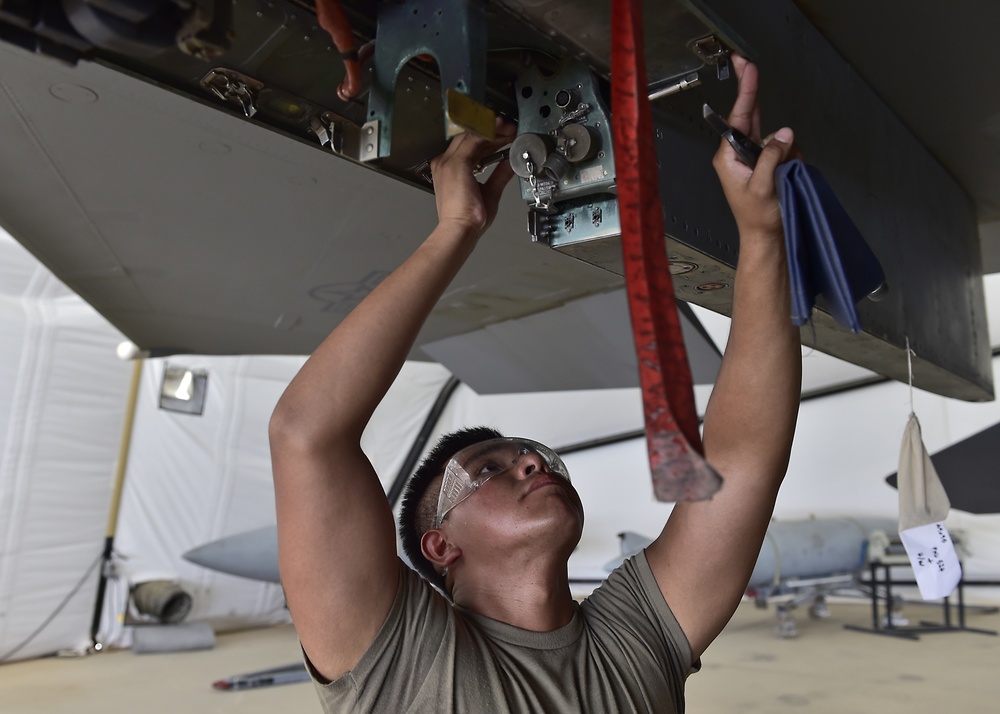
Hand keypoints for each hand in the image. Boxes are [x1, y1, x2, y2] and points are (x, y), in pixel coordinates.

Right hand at [430, 119, 516, 237]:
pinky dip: (489, 135)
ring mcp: (448, 162)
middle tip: (510, 128)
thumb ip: (499, 175)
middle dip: (491, 130)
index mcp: (449, 169)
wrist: (461, 229)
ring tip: (510, 129)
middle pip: (468, 137)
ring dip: (492, 130)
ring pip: (471, 135)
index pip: (468, 145)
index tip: (504, 135)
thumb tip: (509, 162)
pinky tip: (503, 134)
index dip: (488, 138)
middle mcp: (445, 163)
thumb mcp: (490, 191)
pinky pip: (473, 140)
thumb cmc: (469, 218)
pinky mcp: (456, 164)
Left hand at [712, 55, 797, 236]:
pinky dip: (790, 157)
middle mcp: (738, 154)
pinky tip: (788, 173)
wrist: (767, 237)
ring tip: (782, 175)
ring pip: (774, 136)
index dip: (744, 91)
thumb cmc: (759, 218)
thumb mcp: (763, 186)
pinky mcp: (766, 164)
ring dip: (785, 149)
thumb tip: (783, 134)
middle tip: (749, 65)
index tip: (746, 69)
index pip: (737, 117)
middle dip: (754, 97)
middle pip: (748, 116)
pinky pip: (784, 149)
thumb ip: (772, 157)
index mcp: (728, 158)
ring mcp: (753, 158)